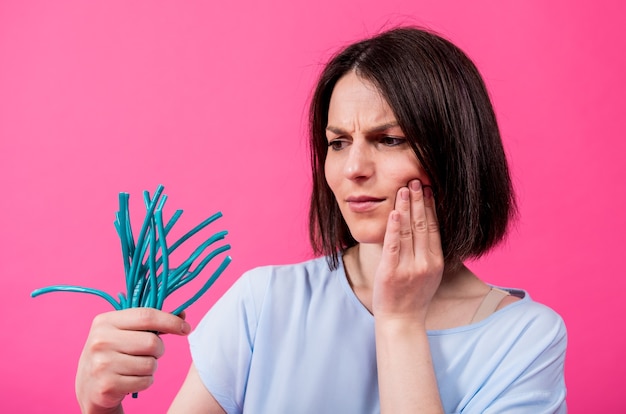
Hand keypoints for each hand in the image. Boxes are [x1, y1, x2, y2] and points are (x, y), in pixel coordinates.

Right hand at [76, 308, 190, 412]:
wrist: (89, 387)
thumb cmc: (114, 353)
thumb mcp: (124, 332)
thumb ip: (151, 322)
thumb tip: (182, 316)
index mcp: (105, 321)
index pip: (147, 316)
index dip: (170, 321)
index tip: (185, 328)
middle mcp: (100, 341)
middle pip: (152, 342)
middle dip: (159, 349)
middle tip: (151, 353)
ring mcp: (101, 364)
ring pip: (150, 364)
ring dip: (151, 367)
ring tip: (136, 367)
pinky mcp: (107, 386)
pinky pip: (145, 381)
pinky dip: (145, 381)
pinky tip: (131, 379)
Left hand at [372, 179, 443, 322]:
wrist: (401, 321)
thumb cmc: (412, 296)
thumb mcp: (428, 274)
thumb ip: (428, 252)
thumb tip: (428, 226)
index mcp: (435, 262)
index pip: (433, 228)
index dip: (430, 207)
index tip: (428, 189)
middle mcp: (425, 263)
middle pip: (422, 225)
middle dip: (419, 201)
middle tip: (415, 180)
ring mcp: (408, 267)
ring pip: (408, 231)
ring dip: (405, 208)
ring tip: (403, 189)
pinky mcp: (391, 272)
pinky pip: (393, 246)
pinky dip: (394, 228)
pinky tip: (394, 212)